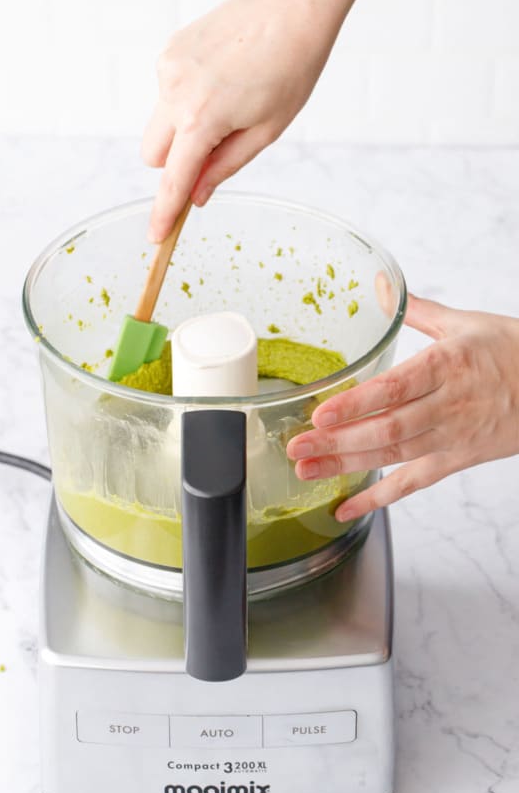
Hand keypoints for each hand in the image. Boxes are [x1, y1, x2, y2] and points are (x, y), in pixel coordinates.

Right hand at [142, 0, 361, 240]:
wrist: (294, 3)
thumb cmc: (291, 64)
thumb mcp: (265, 131)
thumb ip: (225, 167)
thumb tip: (198, 195)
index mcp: (201, 119)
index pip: (173, 181)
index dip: (165, 213)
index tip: (157, 237)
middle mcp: (175, 93)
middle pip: (152, 155)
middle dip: (174, 165)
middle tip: (213, 154)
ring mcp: (168, 68)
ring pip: (159, 123)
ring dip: (182, 130)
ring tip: (227, 105)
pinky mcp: (170, 51)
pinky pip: (167, 93)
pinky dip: (186, 101)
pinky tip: (221, 82)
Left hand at [286, 294, 518, 520]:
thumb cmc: (512, 352)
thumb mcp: (465, 323)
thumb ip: (415, 310)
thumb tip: (379, 286)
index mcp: (447, 366)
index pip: (395, 389)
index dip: (356, 405)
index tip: (321, 413)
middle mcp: (448, 406)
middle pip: (386, 430)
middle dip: (337, 442)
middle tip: (296, 448)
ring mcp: (452, 438)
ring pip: (394, 458)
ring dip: (347, 466)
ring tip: (307, 470)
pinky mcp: (456, 460)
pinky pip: (413, 484)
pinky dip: (378, 499)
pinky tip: (346, 507)